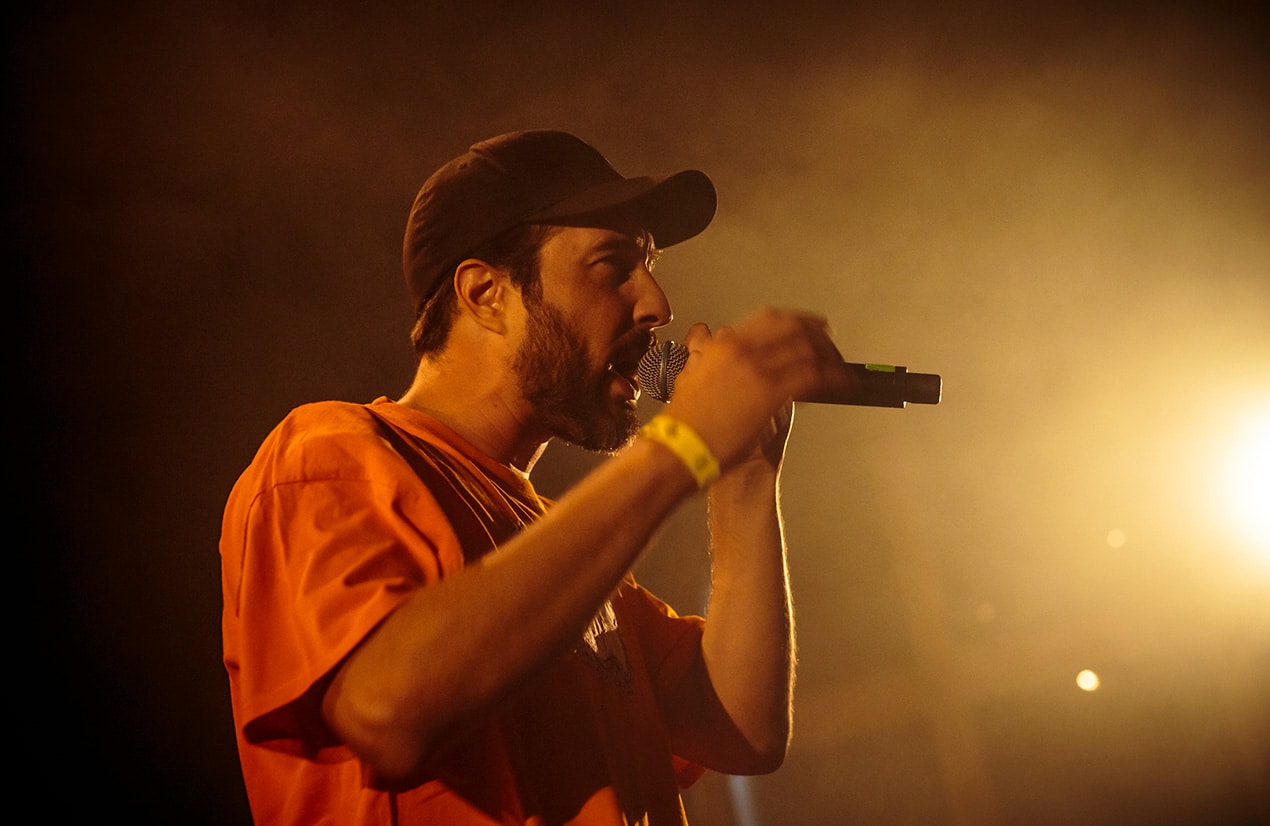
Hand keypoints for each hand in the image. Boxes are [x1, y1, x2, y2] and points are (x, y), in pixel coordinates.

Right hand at [661, 308, 844, 472]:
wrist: (679, 450)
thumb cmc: (685, 426)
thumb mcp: (695, 382)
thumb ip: (717, 364)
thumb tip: (735, 359)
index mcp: (723, 345)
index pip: (770, 319)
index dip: (797, 321)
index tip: (811, 326)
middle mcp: (741, 349)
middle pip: (793, 328)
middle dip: (819, 335)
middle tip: (831, 344)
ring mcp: (756, 368)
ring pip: (807, 349)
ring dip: (830, 357)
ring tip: (840, 368)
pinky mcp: (770, 392)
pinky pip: (813, 375)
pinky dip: (833, 376)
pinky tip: (841, 383)